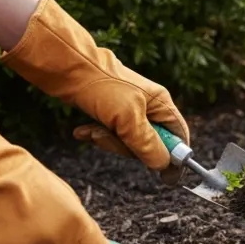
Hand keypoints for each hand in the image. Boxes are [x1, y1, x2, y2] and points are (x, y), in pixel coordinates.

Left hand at [0, 0, 188, 183]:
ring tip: (91, 131)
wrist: (66, 66)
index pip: (179, 136)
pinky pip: (110, 133)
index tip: (165, 177)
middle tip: (110, 138)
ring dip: (108, 141)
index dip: (173, 156)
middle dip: (128, 147)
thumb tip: (163, 166)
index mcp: (160, 104)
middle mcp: (148, 107)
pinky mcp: (109, 112)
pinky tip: (82, 130)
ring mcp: (128, 109)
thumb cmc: (101, 86)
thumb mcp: (128, 119)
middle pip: (151, 143)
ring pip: (127, 141)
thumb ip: (148, 144)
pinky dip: (96, 134)